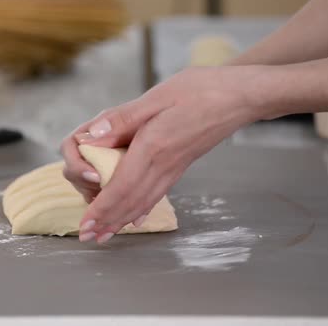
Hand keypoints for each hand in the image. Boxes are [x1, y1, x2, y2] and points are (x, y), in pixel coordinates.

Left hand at [61, 66, 271, 242]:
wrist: (240, 97)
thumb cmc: (201, 90)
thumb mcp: (157, 96)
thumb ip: (123, 118)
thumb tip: (91, 136)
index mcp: (153, 147)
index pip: (122, 186)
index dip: (102, 208)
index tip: (86, 224)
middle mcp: (164, 164)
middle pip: (131, 201)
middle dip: (107, 221)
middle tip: (88, 237)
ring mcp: (175, 168)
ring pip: (144, 201)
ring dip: (121, 220)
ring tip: (105, 234)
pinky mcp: (181, 166)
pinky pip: (158, 193)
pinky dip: (144, 208)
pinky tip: (137, 219)